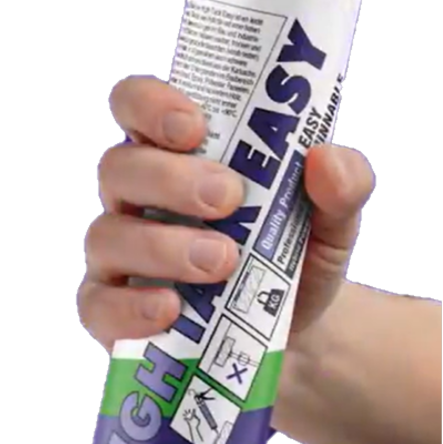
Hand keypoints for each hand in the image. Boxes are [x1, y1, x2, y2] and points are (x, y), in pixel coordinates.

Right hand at [77, 76, 375, 352]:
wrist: (299, 338)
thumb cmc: (296, 257)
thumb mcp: (333, 219)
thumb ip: (343, 184)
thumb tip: (327, 159)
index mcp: (176, 155)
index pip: (136, 106)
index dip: (151, 105)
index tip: (194, 126)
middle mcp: (136, 198)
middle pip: (119, 167)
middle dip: (170, 179)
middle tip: (228, 198)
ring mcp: (119, 256)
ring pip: (107, 235)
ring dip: (162, 245)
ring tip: (223, 262)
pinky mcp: (113, 313)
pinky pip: (100, 306)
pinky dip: (132, 307)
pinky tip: (172, 309)